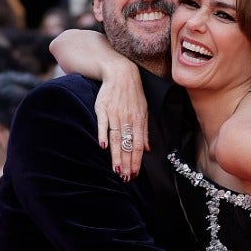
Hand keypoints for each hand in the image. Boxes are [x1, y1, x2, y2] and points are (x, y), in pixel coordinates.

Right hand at [93, 66, 148, 180]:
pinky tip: (102, 146)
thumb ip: (144, 131)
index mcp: (139, 121)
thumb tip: (148, 149)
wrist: (120, 72)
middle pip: (127, 145)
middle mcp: (128, 119)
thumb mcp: (144, 111)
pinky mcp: (102, 108)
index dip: (136, 160)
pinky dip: (102, 134)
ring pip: (116, 138)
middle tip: (126, 178)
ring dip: (116, 155)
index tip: (135, 174)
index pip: (138, 145)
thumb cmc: (133, 94)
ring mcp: (115, 114)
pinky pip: (103, 123)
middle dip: (127, 163)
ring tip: (117, 170)